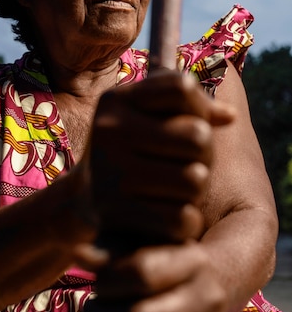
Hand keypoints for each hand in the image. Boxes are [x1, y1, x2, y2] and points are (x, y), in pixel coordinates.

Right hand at [87, 68, 234, 245]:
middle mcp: (108, 130)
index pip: (181, 87)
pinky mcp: (115, 212)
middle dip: (203, 156)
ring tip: (174, 192)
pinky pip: (181, 218)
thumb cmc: (130, 152)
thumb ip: (189, 108)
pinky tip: (167, 219)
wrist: (82, 202)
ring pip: (194, 179)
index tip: (192, 122)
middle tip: (186, 165)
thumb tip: (229, 117)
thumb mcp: (147, 119)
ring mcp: (109, 171)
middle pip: (198, 136)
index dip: (200, 106)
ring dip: (193, 193)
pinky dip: (184, 224)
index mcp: (116, 100)